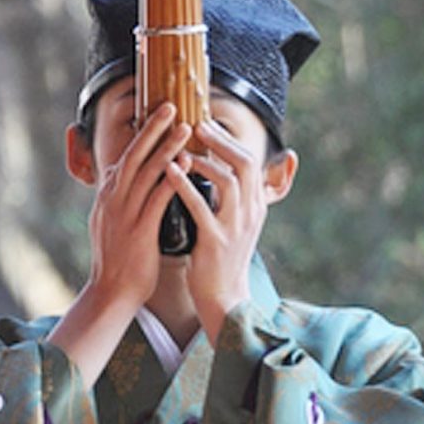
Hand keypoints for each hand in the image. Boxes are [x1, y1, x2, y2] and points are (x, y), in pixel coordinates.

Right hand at [87, 102, 191, 310]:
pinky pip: (157, 198)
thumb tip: (122, 176)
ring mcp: (124, 213)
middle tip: (171, 105)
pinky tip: (187, 164)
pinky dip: (172, 178)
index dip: (144, 134)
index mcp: (109, 194)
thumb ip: (119, 197)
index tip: (160, 114)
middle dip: (153, 128)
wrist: (111, 292)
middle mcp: (113, 198)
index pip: (126, 155)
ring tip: (186, 127)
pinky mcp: (138, 230)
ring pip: (147, 171)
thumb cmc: (118, 258)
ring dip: (167, 146)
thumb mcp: (112, 220)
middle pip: (134, 154)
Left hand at [165, 119, 265, 342]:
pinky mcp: (217, 242)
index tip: (207, 124)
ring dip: (205, 160)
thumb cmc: (221, 259)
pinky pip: (202, 207)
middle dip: (222, 141)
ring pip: (230, 181)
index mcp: (254, 205)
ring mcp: (235, 227)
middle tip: (198, 124)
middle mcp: (250, 212)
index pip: (249, 161)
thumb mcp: (233, 223)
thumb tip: (220, 168)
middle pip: (245, 163)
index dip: (229, 140)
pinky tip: (169, 171)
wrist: (223, 299)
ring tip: (182, 146)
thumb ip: (230, 197)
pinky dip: (185, 186)